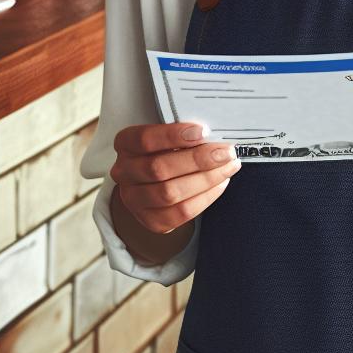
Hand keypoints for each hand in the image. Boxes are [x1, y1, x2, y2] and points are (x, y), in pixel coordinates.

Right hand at [110, 122, 240, 233]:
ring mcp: (134, 199)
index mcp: (126, 144)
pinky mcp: (150, 220)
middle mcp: (124, 172)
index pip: (145, 140)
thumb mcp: (168, 136)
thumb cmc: (167, 150)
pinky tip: (220, 183)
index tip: (204, 131)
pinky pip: (180, 213)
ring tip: (229, 166)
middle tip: (226, 152)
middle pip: (159, 168)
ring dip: (206, 179)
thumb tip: (215, 135)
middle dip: (199, 160)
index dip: (174, 135)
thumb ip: (185, 134)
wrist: (153, 183)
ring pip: (170, 193)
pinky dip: (205, 197)